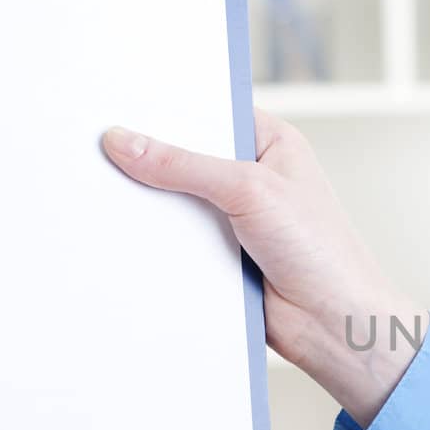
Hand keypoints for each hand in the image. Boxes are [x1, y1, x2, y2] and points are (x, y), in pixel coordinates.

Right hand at [102, 110, 417, 428]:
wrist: (333, 324)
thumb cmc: (323, 252)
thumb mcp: (250, 190)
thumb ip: (185, 165)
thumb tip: (127, 142)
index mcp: (270, 143)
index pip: (206, 113)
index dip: (164, 110)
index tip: (114, 105)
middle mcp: (251, 177)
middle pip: (185, 158)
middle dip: (149, 159)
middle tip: (96, 147)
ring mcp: (233, 218)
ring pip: (175, 202)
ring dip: (150, 205)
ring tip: (98, 190)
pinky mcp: (218, 256)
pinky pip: (174, 241)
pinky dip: (155, 242)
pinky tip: (123, 235)